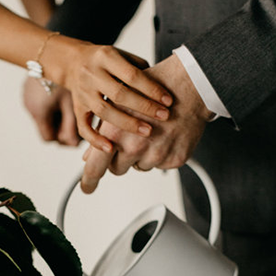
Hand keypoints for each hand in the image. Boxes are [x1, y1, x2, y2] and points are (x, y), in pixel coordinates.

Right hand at [22, 78, 79, 145]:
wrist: (51, 47)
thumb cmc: (65, 75)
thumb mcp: (71, 102)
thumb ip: (71, 125)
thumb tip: (74, 145)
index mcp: (39, 112)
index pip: (50, 138)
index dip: (65, 138)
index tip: (80, 131)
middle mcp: (31, 107)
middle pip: (49, 130)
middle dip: (64, 129)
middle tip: (81, 121)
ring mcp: (30, 98)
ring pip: (48, 118)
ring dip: (61, 118)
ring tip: (76, 109)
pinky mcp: (32, 90)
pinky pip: (45, 107)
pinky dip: (56, 108)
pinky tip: (69, 99)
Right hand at [45, 39, 174, 152]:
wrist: (72, 61)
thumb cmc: (109, 62)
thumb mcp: (124, 56)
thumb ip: (142, 70)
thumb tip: (164, 91)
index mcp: (105, 56)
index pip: (132, 75)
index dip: (151, 89)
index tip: (168, 101)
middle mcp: (91, 73)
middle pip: (119, 94)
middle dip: (144, 107)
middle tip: (164, 116)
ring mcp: (83, 92)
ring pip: (104, 111)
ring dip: (127, 124)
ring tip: (148, 132)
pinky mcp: (77, 107)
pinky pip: (83, 126)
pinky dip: (95, 139)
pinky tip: (111, 148)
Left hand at [79, 54, 213, 193]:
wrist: (188, 87)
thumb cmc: (152, 89)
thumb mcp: (118, 105)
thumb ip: (102, 134)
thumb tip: (90, 157)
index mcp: (116, 133)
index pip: (96, 167)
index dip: (89, 181)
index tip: (87, 189)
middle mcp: (135, 147)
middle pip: (117, 169)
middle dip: (119, 159)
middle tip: (130, 141)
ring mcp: (157, 155)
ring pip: (140, 167)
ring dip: (142, 156)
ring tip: (152, 133)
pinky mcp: (175, 159)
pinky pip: (161, 165)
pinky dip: (161, 154)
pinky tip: (166, 136)